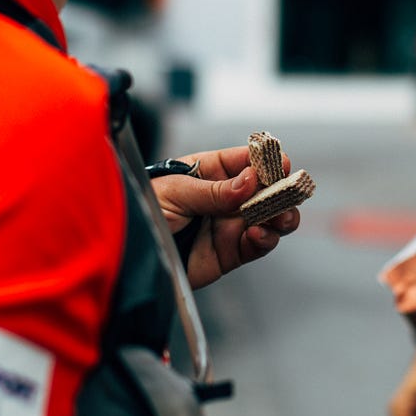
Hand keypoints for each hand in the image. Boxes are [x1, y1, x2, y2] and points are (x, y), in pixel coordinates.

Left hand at [154, 146, 299, 289]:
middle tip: (287, 193)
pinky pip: (257, 245)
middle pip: (264, 189)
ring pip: (269, 217)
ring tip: (280, 216)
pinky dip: (266, 239)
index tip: (281, 163)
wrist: (129, 255)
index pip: (244, 161)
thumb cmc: (141, 212)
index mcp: (208, 172)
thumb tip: (250, 179)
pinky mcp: (230, 252)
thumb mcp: (174, 193)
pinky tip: (260, 233)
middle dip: (280, 190)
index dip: (265, 161)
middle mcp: (224, 197)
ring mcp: (229, 225)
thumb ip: (213, 191)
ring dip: (281, 215)